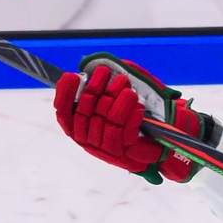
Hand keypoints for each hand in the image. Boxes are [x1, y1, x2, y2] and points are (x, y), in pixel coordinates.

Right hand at [53, 54, 206, 184]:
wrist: (157, 147)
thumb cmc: (133, 120)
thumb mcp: (118, 100)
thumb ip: (105, 86)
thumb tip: (94, 67)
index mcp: (81, 129)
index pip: (64, 113)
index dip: (65, 94)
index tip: (71, 75)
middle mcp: (89, 141)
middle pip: (85, 112)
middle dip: (95, 88)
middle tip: (104, 71)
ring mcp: (105, 149)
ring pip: (106, 119)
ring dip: (116, 99)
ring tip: (126, 86)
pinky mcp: (123, 154)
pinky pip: (123, 131)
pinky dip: (130, 115)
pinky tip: (137, 105)